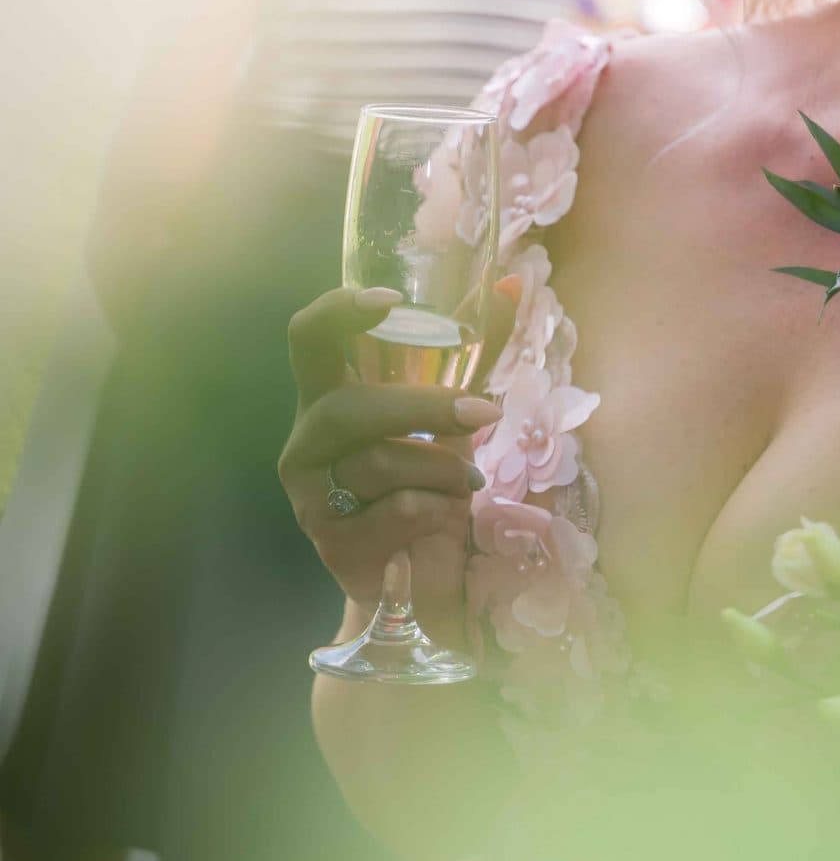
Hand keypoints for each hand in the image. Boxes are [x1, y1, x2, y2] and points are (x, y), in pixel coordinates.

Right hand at [280, 281, 515, 638]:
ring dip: (443, 468)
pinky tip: (443, 514)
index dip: (339, 313)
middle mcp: (307, 439)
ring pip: (378, 463)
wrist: (415, 576)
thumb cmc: (427, 482)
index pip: (308, 337)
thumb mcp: (450, 415)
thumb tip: (511, 284)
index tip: (391, 302)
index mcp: (328, 396)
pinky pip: (393, 511)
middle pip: (349, 408)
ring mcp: (309, 492)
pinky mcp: (328, 538)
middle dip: (424, 408)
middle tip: (485, 414)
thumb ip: (474, 353)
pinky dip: (434, 509)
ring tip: (467, 480)